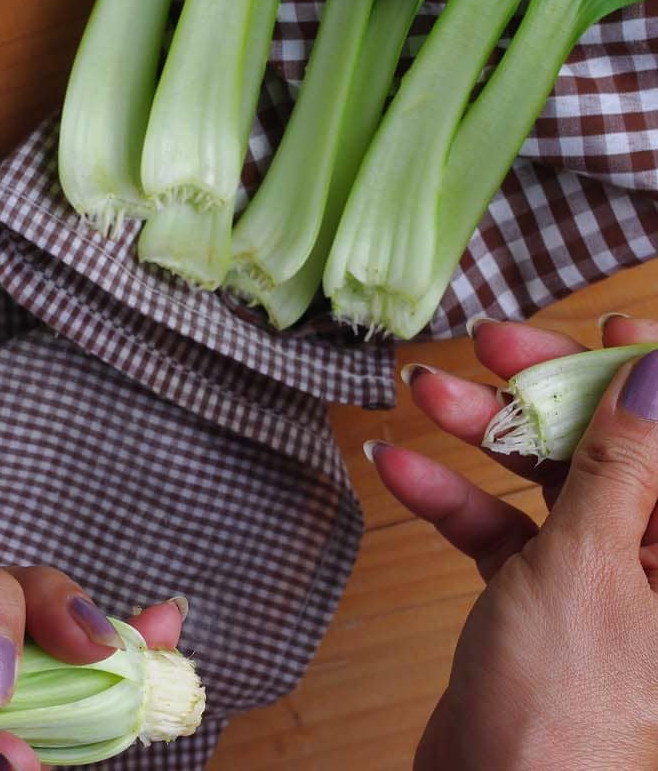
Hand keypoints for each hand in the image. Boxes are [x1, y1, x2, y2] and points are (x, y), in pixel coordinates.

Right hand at [367, 314, 657, 770]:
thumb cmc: (561, 708)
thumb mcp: (590, 564)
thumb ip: (621, 462)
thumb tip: (651, 372)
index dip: (644, 374)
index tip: (600, 325)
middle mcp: (655, 561)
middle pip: (609, 444)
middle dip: (545, 391)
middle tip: (490, 343)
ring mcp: (596, 579)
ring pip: (549, 477)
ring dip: (484, 433)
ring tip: (423, 389)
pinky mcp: (538, 599)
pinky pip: (502, 527)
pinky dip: (452, 496)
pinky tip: (400, 466)